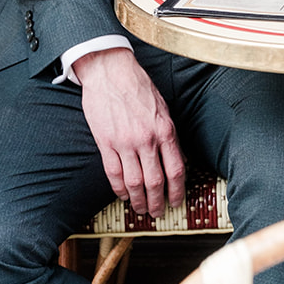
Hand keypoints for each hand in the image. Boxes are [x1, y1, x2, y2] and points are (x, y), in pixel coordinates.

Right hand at [74, 48, 185, 217]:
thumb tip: (177, 159)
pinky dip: (119, 189)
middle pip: (155, 182)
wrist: (110, 70)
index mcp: (165, 129)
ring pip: (134, 183)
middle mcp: (147, 139)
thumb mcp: (163, 108)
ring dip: (138, 201)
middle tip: (157, 213)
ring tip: (140, 209)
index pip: (176, 170)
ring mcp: (125, 142)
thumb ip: (169, 135)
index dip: (177, 192)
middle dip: (157, 202)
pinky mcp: (106, 142)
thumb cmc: (138, 86)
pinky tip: (123, 195)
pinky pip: (113, 174)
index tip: (176, 202)